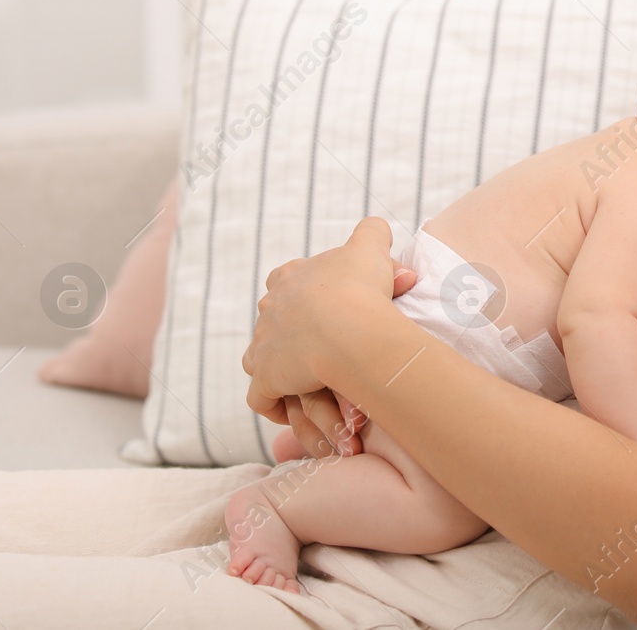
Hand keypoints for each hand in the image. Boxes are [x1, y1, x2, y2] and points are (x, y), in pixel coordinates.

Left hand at [242, 217, 399, 424]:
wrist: (350, 330)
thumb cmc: (360, 288)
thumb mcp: (370, 247)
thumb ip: (371, 232)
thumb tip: (376, 229)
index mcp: (289, 277)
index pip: (287, 280)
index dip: (308, 294)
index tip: (332, 305)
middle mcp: (268, 309)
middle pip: (274, 319)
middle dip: (293, 330)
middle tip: (328, 344)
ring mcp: (263, 345)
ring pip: (261, 356)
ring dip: (279, 366)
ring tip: (308, 376)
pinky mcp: (265, 379)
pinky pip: (261, 397)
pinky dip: (275, 403)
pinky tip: (295, 407)